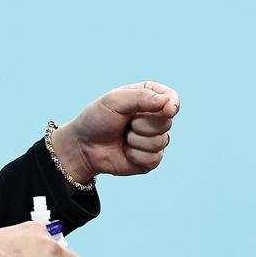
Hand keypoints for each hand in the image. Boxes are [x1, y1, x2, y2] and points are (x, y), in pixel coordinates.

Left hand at [53, 82, 180, 180]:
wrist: (83, 146)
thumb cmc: (97, 119)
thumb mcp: (115, 101)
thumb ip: (142, 97)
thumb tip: (169, 102)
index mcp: (149, 98)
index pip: (171, 98)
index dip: (172, 104)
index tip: (168, 109)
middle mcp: (155, 118)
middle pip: (167, 122)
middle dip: (143, 124)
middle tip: (126, 123)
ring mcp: (154, 140)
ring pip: (161, 141)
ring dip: (136, 141)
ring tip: (123, 137)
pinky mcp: (150, 159)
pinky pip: (154, 158)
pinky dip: (136, 155)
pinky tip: (125, 151)